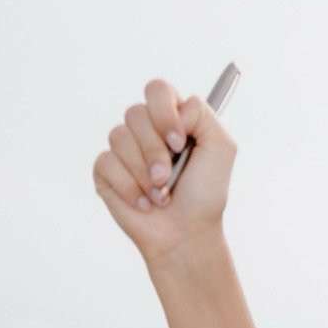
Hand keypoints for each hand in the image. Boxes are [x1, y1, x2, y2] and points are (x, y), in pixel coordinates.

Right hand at [93, 78, 234, 262]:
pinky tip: (144, 204)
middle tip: (169, 177)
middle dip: (155, 151)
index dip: (164, 113)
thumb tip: (177, 107)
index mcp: (171, 119)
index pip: (157, 90)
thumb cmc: (204, 196)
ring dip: (145, 174)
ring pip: (119, 137)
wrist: (187, 236)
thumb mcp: (221, 149)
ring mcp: (123, 149)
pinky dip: (130, 188)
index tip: (179, 143)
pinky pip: (107, 163)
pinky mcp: (106, 170)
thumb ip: (203, 114)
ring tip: (161, 196)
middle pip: (136, 113)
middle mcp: (145, 130)